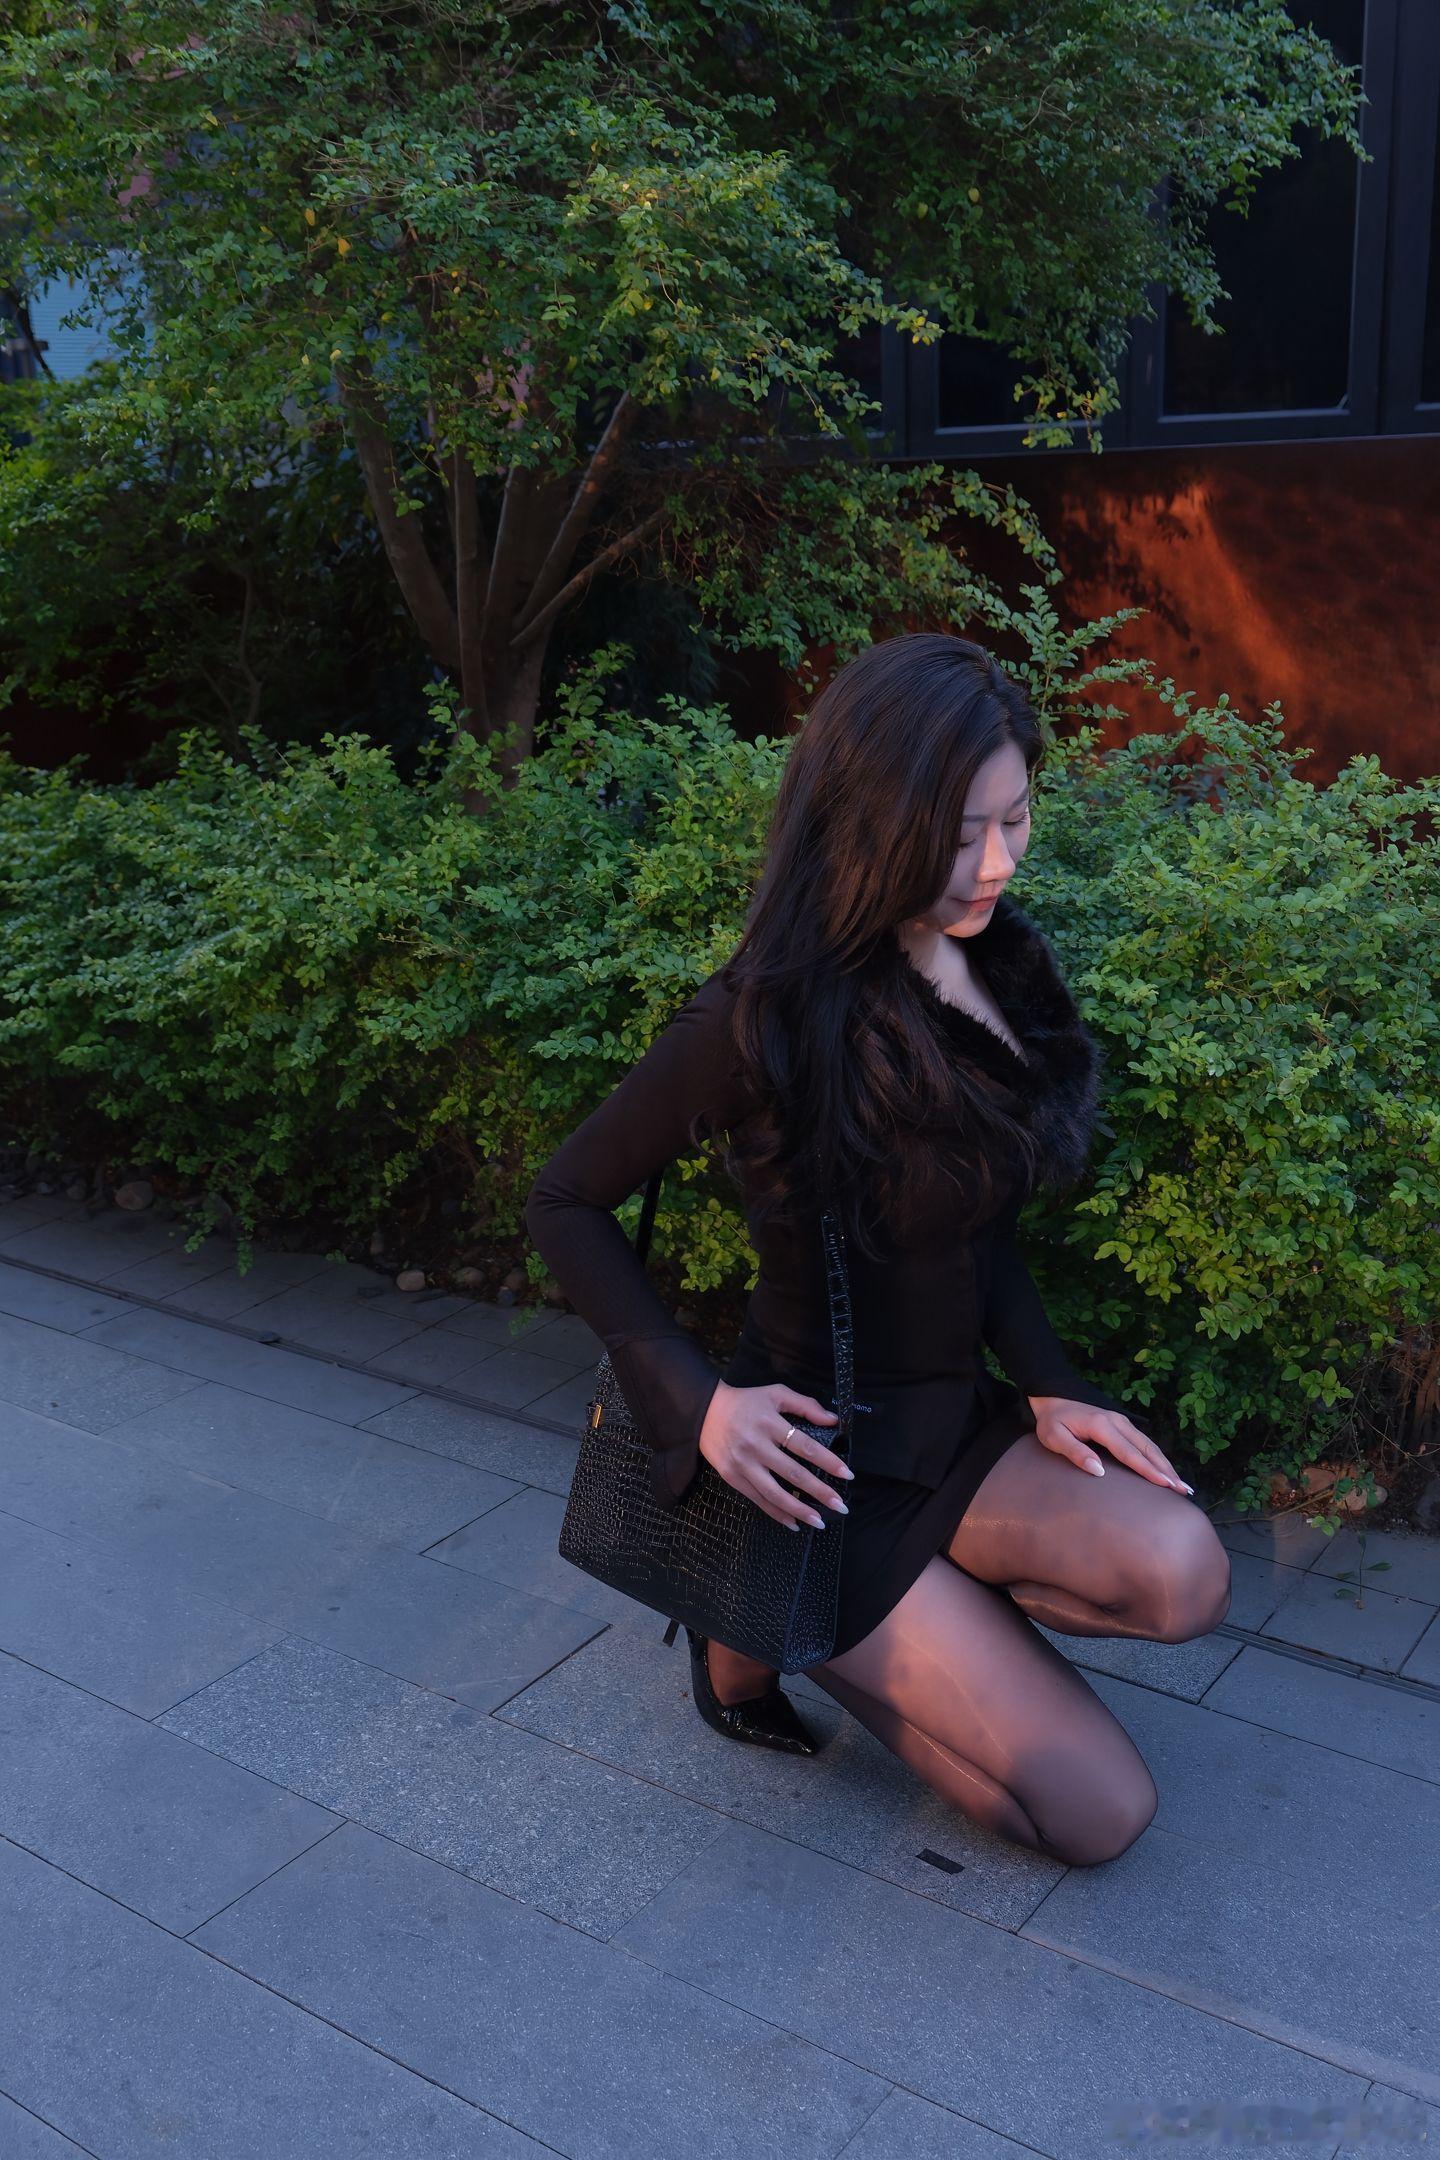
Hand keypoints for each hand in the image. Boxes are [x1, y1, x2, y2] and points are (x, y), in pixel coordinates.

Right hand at [698, 1380, 854, 1529]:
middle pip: (793, 1473)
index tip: (847, 1474)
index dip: (828, 1461)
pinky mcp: (732, 1477)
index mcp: (769, 1423)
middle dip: (820, 1492)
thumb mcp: (775, 1394)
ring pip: (775, 1493)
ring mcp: (743, 1464)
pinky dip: (776, 1513)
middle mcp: (756, 1445)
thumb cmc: (745, 1402)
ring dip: (799, 1510)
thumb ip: (805, 1405)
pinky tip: (793, 1523)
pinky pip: (758, 1499)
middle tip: (840, 1505)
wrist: (704, 1411)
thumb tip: (833, 1420)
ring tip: (820, 1521)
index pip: (806, 1446)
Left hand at [1027, 1396, 1193, 1494]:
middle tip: (1183, 1490)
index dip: (1148, 1470)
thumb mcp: (1054, 1437)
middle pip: (1147, 1449)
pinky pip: (1144, 1443)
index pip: (1128, 1452)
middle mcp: (1117, 1421)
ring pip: (1149, 1445)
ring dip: (1166, 1465)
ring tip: (1181, 1484)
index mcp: (1101, 1425)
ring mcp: (1122, 1421)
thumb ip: (1075, 1452)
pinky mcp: (1122, 1424)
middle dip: (1166, 1470)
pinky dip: (1158, 1457)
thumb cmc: (1051, 1421)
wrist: (1052, 1398)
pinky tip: (1166, 1470)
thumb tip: (1098, 1471)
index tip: (1165, 1484)